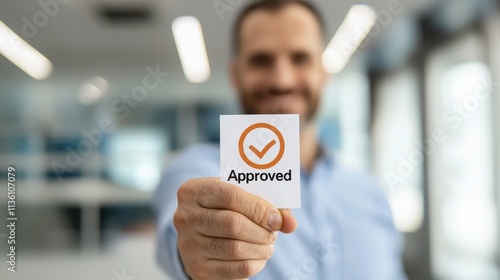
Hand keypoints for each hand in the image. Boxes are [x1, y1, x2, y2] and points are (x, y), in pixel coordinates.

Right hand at [174, 177, 296, 279]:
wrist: (197, 230)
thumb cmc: (225, 206)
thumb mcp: (239, 194)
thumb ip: (268, 203)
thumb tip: (290, 223)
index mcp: (194, 191)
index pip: (230, 196)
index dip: (259, 208)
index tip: (277, 218)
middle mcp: (185, 217)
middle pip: (233, 224)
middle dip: (261, 230)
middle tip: (274, 232)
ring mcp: (188, 244)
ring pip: (236, 249)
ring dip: (261, 248)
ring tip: (268, 244)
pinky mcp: (197, 268)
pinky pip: (236, 269)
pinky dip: (255, 264)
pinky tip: (259, 257)